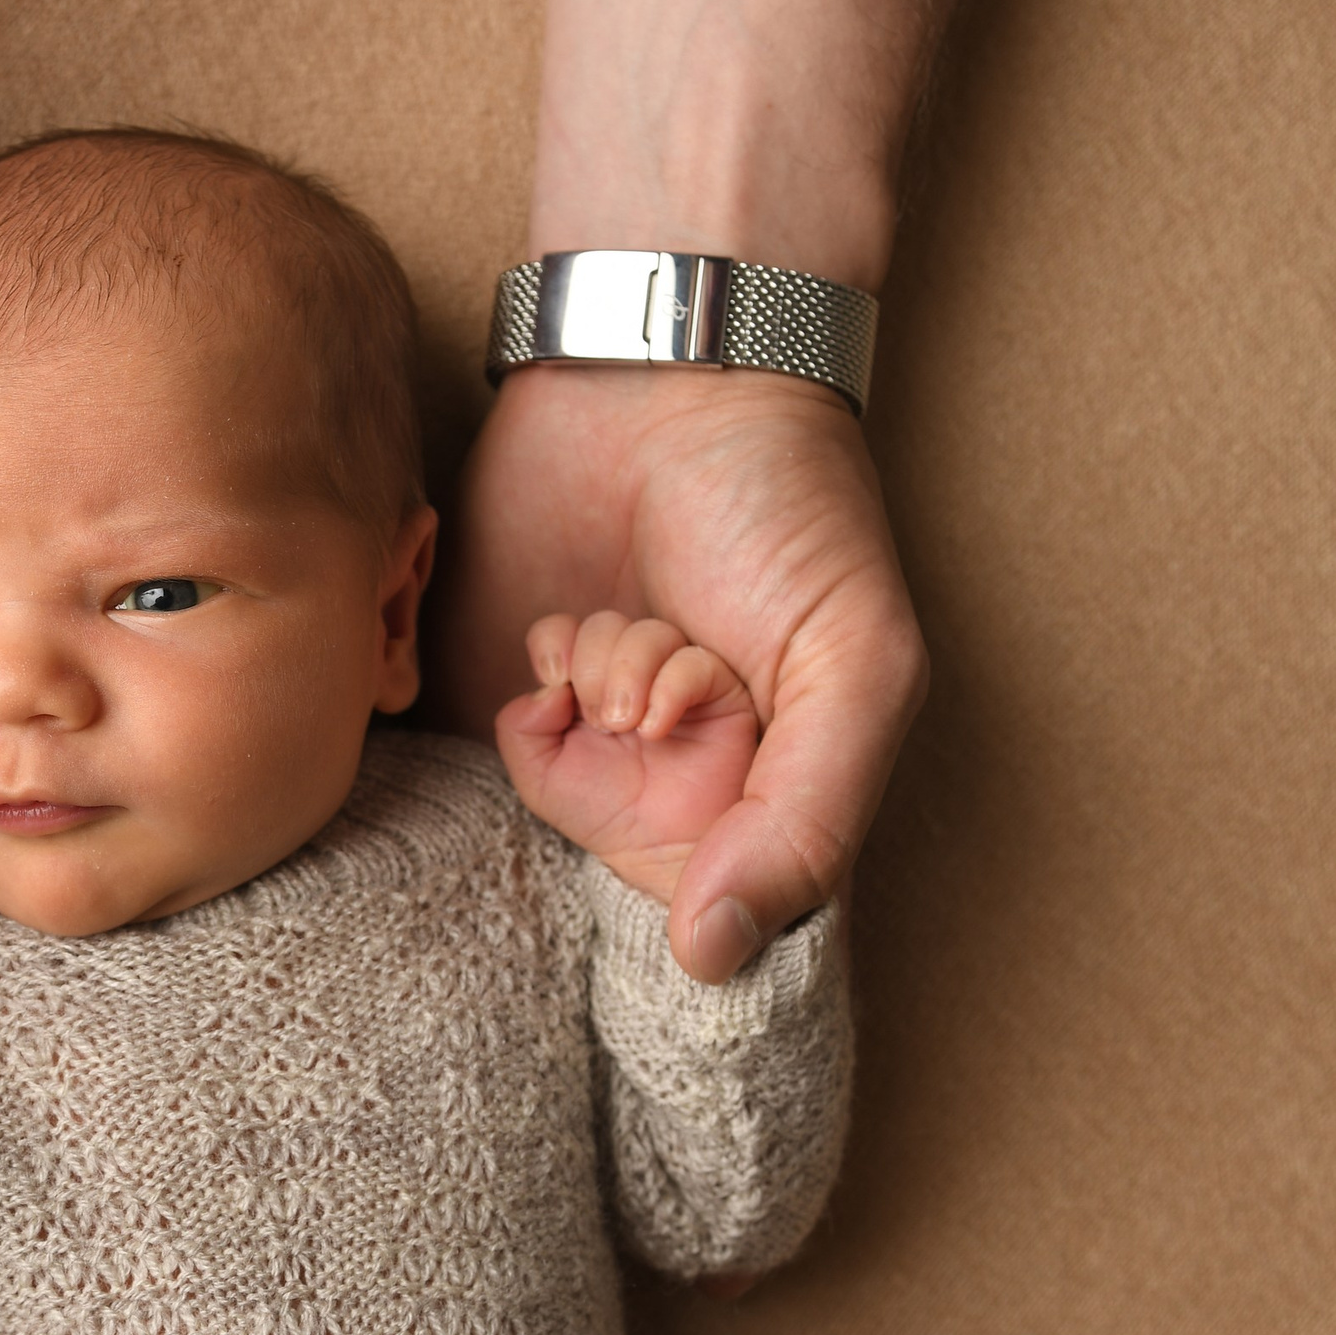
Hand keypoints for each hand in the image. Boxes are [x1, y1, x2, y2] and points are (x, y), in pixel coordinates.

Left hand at [444, 369, 925, 979]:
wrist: (667, 373)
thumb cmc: (788, 511)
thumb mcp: (853, 665)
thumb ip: (807, 822)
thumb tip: (713, 961)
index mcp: (771, 802)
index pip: (720, 919)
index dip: (703, 866)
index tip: (706, 766)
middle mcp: (676, 792)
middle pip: (623, 868)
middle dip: (639, 769)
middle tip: (670, 678)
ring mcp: (586, 749)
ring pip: (551, 811)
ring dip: (583, 714)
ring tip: (627, 627)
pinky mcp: (503, 698)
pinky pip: (483, 761)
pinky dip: (518, 694)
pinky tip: (560, 631)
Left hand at [495, 611, 758, 905]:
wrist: (666, 857)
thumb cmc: (608, 815)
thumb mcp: (541, 780)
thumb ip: (521, 730)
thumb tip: (546, 687)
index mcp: (586, 684)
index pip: (563, 632)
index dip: (553, 643)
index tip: (554, 680)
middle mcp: (631, 674)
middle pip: (604, 624)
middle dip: (592, 666)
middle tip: (600, 722)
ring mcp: (676, 679)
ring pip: (649, 632)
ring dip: (627, 673)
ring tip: (627, 727)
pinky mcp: (721, 693)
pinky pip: (695, 663)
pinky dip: (670, 687)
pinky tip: (655, 728)